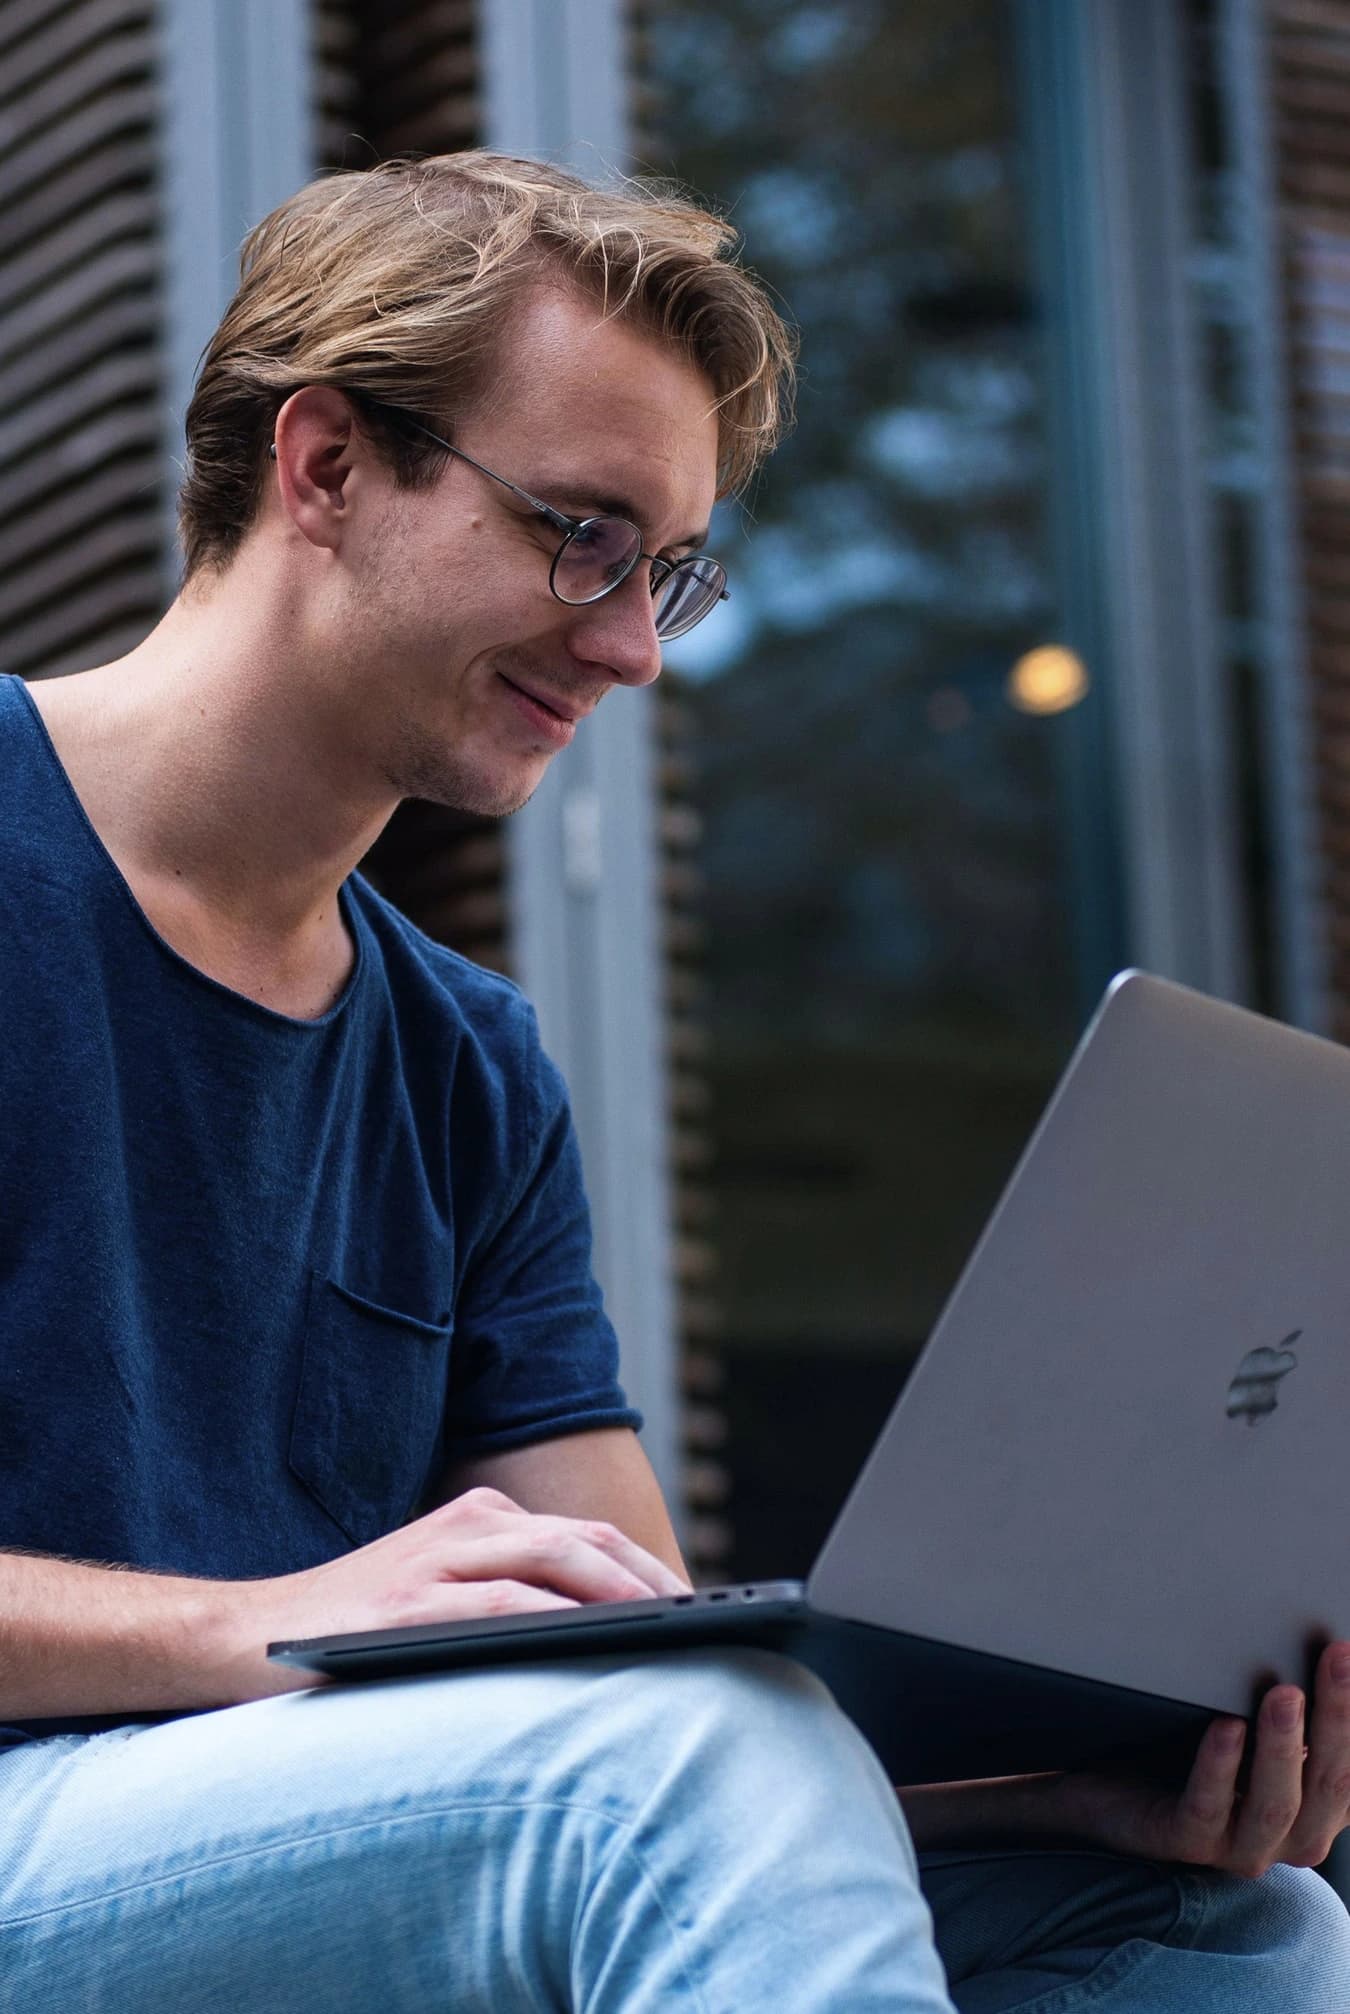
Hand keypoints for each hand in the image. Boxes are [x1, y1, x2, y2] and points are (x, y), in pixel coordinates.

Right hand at [216, 1486, 690, 1701]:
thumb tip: (606, 1635)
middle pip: (586, 1540)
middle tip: (703, 1620)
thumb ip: (508, 1596)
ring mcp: (435, 1559)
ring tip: (670, 1628)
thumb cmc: (354, 1631)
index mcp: (479, 1519)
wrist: (244, 1637)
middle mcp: (466, 1525)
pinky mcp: (408, 1604)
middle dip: (652, 1579)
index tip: (695, 1607)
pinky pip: (501, 1601)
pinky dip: (556, 1615)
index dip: (647, 1568)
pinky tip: (595, 1636)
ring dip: (621, 1592)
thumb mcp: (439, 1596)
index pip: (585, 1536)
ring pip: (556, 1558)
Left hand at [1055, 1642, 1349, 1876]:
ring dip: (1281, 1744)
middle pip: (1327, 1782)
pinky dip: (1219, 1766)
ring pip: (1274, 1803)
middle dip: (1335, 1716)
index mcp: (1320, 1810)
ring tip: (1285, 1693)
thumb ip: (1298, 1710)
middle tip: (1337, 1656)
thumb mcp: (1257, 1728)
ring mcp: (1240, 1846)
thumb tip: (1334, 1653)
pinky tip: (1226, 1727)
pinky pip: (1207, 1807)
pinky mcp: (1186, 1842)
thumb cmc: (1197, 1749)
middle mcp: (1292, 1837)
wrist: (1114, 1797)